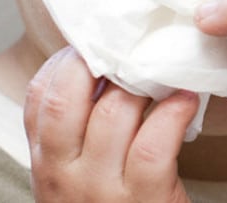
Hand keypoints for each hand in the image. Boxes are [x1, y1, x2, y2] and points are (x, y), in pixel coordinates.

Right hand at [24, 46, 198, 201]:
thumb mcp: (78, 174)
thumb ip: (80, 130)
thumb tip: (110, 65)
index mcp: (46, 162)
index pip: (40, 96)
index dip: (68, 59)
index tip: (99, 41)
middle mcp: (63, 174)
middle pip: (69, 96)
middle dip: (101, 60)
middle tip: (135, 43)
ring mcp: (100, 189)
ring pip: (115, 113)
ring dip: (146, 83)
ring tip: (168, 68)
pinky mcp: (142, 201)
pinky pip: (153, 145)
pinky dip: (172, 115)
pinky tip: (186, 100)